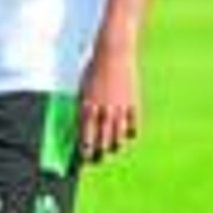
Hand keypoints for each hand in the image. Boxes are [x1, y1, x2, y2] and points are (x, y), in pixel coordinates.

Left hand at [78, 42, 140, 163]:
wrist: (113, 53)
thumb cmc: (93, 70)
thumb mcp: (82, 89)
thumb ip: (81, 108)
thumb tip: (79, 127)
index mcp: (87, 108)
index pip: (85, 139)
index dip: (84, 152)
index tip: (83, 158)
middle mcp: (103, 112)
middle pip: (102, 143)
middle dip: (98, 154)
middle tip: (97, 158)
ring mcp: (120, 110)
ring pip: (118, 139)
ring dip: (114, 146)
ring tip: (111, 147)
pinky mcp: (133, 105)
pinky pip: (133, 127)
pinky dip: (129, 133)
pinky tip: (126, 134)